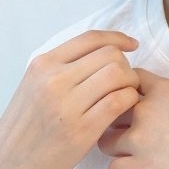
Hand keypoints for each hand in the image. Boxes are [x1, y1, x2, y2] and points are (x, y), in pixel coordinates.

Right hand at [0, 30, 139, 168]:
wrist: (10, 164)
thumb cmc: (29, 124)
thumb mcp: (36, 83)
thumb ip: (65, 64)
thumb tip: (106, 49)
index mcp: (44, 65)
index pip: (91, 38)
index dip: (118, 38)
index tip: (131, 45)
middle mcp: (54, 80)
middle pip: (110, 54)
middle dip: (126, 64)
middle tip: (125, 78)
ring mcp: (67, 105)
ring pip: (118, 73)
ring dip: (131, 81)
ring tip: (126, 92)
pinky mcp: (82, 129)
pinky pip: (120, 100)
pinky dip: (130, 99)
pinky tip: (125, 106)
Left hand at [99, 69, 168, 168]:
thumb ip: (168, 95)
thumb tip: (155, 102)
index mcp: (163, 88)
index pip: (134, 76)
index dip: (133, 83)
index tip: (134, 90)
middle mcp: (146, 111)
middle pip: (114, 106)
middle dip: (118, 113)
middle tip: (127, 121)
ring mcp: (140, 141)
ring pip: (108, 140)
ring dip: (116, 142)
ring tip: (131, 146)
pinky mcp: (142, 167)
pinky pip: (115, 166)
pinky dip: (123, 164)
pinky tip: (137, 163)